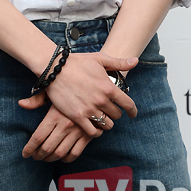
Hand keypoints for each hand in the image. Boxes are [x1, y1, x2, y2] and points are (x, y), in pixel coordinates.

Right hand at [20, 51, 137, 137]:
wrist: (55, 68)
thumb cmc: (78, 62)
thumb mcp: (100, 59)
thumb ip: (119, 62)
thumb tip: (135, 61)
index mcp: (108, 87)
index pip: (128, 104)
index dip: (133, 111)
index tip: (132, 114)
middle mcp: (101, 100)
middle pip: (117, 115)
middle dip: (115, 113)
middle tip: (110, 110)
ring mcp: (89, 109)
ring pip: (106, 124)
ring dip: (106, 122)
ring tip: (102, 118)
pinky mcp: (77, 116)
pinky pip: (92, 132)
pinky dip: (95, 131)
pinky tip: (94, 126)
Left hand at [20, 97, 104, 161]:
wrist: (94, 89)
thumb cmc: (70, 89)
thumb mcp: (53, 91)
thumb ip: (37, 100)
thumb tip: (21, 104)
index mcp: (54, 115)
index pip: (38, 137)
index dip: (29, 148)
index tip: (25, 153)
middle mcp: (65, 125)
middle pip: (47, 148)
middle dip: (38, 155)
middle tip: (35, 156)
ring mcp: (77, 131)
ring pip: (60, 153)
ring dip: (51, 158)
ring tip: (46, 157)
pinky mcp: (87, 135)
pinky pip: (75, 153)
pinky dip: (67, 158)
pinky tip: (62, 156)